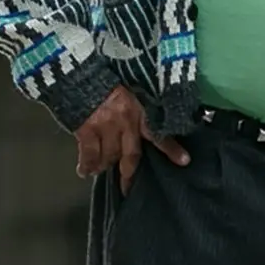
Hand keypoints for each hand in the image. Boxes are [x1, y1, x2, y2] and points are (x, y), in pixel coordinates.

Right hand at [73, 86, 188, 190]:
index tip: (184, 161)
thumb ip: (136, 115)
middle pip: (131, 155)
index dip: (171, 148)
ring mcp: (106, 127)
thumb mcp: (129, 97)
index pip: (158, 133)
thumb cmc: (105, 87)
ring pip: (110, 157)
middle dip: (129, 173)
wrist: (79, 77)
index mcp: (139, 113)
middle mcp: (126, 122)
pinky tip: (84, 172)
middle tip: (127, 187)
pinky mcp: (87, 131)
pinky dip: (87, 166)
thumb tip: (139, 136)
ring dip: (105, 166)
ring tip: (100, 170)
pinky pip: (89, 155)